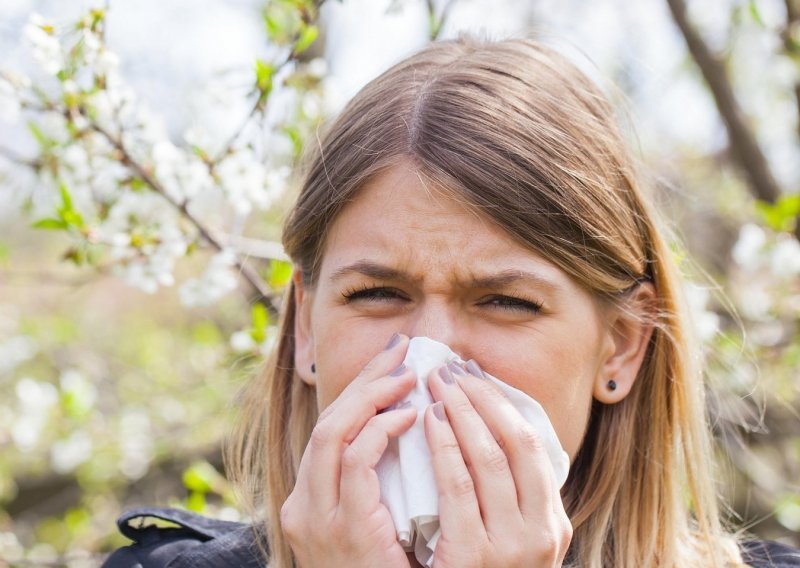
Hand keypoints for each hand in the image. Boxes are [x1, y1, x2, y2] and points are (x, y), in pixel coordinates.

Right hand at [280, 334, 416, 567]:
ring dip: (372, 396)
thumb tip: (415, 433)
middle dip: (365, 381)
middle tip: (402, 351)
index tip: (392, 362)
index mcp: (312, 501)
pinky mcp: (342, 529)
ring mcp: (318, 518)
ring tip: (408, 374)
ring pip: (333, 433)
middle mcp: (305, 505)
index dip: (360, 390)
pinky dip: (381, 431)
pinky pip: (355, 463)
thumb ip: (382, 484)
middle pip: (329, 421)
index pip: (332, 429)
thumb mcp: (377, 524)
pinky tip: (410, 414)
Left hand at [424, 361, 571, 567]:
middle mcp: (542, 534)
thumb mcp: (509, 537)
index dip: (502, 404)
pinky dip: (446, 448)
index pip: (533, 445)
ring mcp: (511, 548)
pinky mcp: (474, 558)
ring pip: (490, 460)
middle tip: (452, 368)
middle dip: (482, 399)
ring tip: (438, 385)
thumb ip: (507, 496)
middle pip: (516, 444)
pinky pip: (459, 490)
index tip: (475, 376)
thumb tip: (486, 430)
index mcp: (553, 523)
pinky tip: (429, 422)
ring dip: (463, 413)